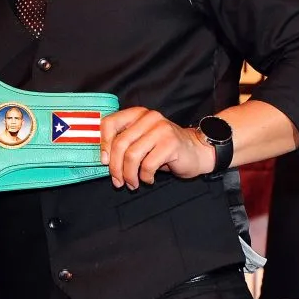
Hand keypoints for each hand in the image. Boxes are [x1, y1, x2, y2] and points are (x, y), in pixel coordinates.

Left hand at [100, 108, 215, 189]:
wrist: (196, 152)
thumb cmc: (163, 149)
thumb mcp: (141, 140)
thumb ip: (124, 143)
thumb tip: (104, 160)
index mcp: (137, 114)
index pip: (110, 123)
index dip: (103, 144)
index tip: (104, 161)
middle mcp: (149, 118)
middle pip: (120, 143)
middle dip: (115, 167)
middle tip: (117, 181)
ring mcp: (161, 129)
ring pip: (132, 156)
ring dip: (129, 175)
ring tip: (132, 184)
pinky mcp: (171, 144)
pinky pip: (148, 165)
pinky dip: (144, 177)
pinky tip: (148, 179)